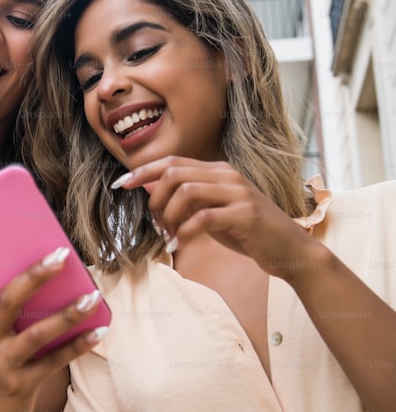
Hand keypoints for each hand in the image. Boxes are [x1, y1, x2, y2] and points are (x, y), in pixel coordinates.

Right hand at [0, 235, 104, 411]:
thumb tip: (25, 272)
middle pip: (7, 301)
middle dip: (34, 276)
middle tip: (61, 255)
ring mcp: (2, 363)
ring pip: (37, 334)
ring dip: (67, 313)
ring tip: (92, 295)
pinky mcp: (22, 383)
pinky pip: (55, 360)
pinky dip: (79, 345)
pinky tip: (99, 330)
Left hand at [112, 157, 315, 280]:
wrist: (290, 250)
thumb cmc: (247, 232)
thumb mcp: (211, 210)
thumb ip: (184, 198)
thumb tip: (146, 186)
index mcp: (218, 171)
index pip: (172, 162)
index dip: (143, 172)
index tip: (121, 184)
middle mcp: (228, 176)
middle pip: (174, 173)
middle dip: (155, 198)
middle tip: (155, 222)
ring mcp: (239, 194)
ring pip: (186, 192)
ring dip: (168, 216)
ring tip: (169, 234)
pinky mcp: (245, 215)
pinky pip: (202, 218)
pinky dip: (184, 232)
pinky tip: (179, 244)